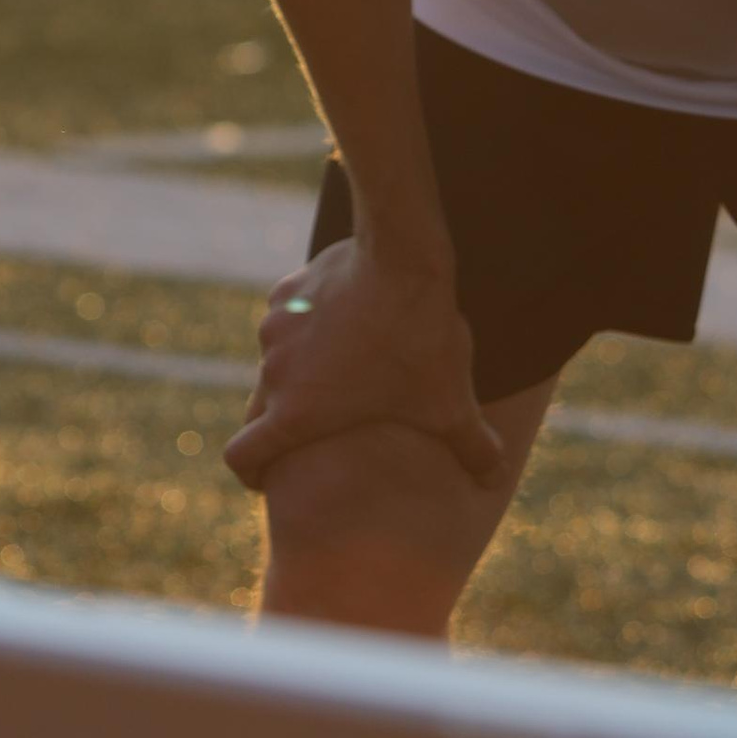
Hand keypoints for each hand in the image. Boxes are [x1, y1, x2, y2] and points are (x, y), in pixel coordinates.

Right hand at [223, 237, 503, 492]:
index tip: (271, 479)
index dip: (254, 473)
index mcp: (296, 413)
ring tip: (350, 365)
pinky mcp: (287, 289)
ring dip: (302, 370)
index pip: (242, 456)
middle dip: (282, 423)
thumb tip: (494, 478)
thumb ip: (472, 449)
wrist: (403, 258)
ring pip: (278, 361)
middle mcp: (274, 372)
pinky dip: (310, 326)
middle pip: (258, 411)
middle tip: (323, 426)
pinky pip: (289, 318)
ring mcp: (275, 327)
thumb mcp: (450, 404)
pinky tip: (350, 318)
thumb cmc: (421, 341)